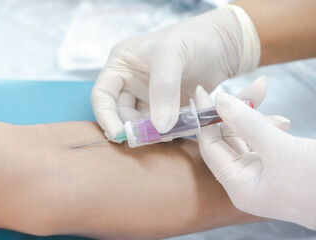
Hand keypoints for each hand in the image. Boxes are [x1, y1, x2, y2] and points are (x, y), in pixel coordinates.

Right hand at [91, 5, 259, 137]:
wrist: (224, 44)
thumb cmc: (193, 38)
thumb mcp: (172, 55)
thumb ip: (163, 89)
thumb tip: (159, 127)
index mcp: (121, 64)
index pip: (102, 95)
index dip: (106, 116)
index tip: (119, 134)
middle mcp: (130, 81)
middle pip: (120, 113)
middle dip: (133, 127)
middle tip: (150, 137)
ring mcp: (148, 96)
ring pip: (140, 122)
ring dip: (151, 132)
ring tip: (168, 133)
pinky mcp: (166, 107)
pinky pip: (159, 125)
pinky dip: (166, 131)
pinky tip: (177, 130)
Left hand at [195, 76, 315, 228]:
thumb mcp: (281, 149)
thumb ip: (247, 124)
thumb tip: (219, 100)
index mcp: (239, 187)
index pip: (210, 147)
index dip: (204, 119)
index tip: (201, 91)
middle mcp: (246, 182)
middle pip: (227, 140)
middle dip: (237, 113)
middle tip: (255, 88)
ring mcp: (262, 175)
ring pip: (246, 138)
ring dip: (257, 120)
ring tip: (280, 117)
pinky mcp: (277, 167)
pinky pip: (262, 142)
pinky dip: (268, 128)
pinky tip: (283, 123)